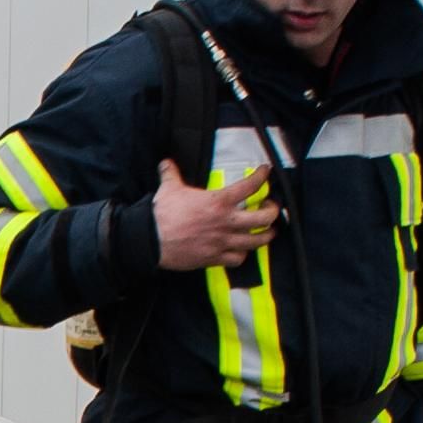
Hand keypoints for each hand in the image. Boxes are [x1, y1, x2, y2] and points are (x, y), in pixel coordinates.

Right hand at [153, 159, 275, 271]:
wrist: (150, 240)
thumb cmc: (162, 214)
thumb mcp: (169, 188)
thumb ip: (172, 174)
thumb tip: (166, 164)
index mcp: (219, 201)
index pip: (251, 186)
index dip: (262, 176)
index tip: (265, 172)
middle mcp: (226, 222)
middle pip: (264, 218)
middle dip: (272, 211)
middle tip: (270, 206)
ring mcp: (222, 241)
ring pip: (257, 241)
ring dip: (266, 235)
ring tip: (268, 231)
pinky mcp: (214, 258)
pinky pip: (238, 258)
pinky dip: (243, 254)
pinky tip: (242, 250)